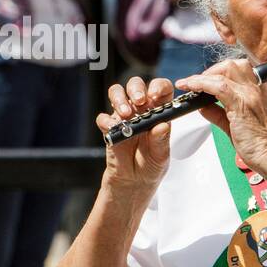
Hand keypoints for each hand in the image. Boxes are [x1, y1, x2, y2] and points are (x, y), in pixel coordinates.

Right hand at [97, 76, 174, 192]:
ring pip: (117, 93)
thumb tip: (162, 126)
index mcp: (159, 110)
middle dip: (136, 89)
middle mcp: (140, 109)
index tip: (155, 95)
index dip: (158, 86)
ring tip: (125, 113)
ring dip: (120, 99)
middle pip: (136, 85)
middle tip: (140, 101)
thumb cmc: (152, 165)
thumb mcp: (161, 156)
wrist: (134, 181)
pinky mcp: (109, 128)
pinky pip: (103, 118)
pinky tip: (112, 129)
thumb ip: (161, 141)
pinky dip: (106, 121)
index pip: (160, 88)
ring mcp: (123, 116)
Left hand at [176, 59, 266, 172]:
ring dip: (202, 77)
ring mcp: (248, 96)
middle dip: (209, 71)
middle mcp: (251, 91)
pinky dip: (202, 85)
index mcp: (252, 93)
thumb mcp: (232, 124)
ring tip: (188, 85)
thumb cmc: (256, 144)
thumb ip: (217, 113)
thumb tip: (202, 106)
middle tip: (196, 83)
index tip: (200, 80)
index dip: (215, 72)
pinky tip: (192, 88)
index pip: (235, 70)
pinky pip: (219, 87)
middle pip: (230, 65)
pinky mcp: (241, 105)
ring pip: (224, 72)